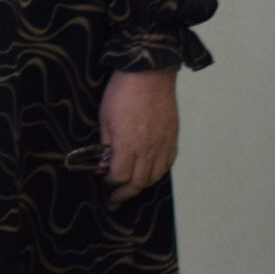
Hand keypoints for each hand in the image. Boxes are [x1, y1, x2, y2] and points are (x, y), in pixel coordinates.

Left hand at [98, 68, 177, 207]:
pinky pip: (168, 163)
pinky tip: (150, 172)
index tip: (102, 179)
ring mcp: (163, 144)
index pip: (119, 176)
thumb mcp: (104, 118)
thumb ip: (105, 143)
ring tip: (132, 188)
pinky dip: (158, 172)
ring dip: (143, 185)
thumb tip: (103, 162)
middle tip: (115, 200)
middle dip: (125, 193)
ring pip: (156, 175)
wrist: (149, 73)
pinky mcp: (173, 137)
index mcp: (128, 145)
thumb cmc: (122, 93)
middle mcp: (149, 149)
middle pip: (139, 182)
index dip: (109, 181)